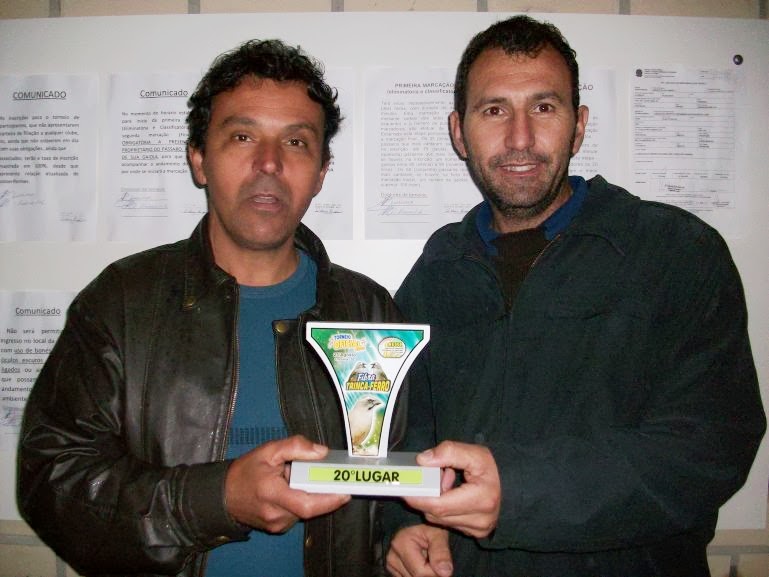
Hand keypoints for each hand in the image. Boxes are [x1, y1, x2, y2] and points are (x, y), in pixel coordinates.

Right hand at [224, 435, 349, 531]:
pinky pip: (298, 514)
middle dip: (323, 492)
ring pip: (305, 510)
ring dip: (310, 495)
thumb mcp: (268, 450)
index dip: (330, 499)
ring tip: (300, 479)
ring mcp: (277, 524)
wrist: (223, 496)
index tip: (346, 491)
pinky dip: (301, 501)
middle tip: (330, 477)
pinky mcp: (278, 528)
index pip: (307, 504)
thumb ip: (295, 446)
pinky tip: (293, 490)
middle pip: (310, 507)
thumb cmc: (246, 471)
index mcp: (272, 493)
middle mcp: (276, 514)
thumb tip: (321, 452)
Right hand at [386, 524, 452, 576]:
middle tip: (432, 558)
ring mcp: (390, 564)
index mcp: (401, 544)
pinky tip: (419, 563)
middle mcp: (392, 556)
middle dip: (429, 572)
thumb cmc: (428, 528)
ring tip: (425, 559)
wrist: (417, 526)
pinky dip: (417, 574)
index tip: (440, 560)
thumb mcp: (438, 534)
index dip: (435, 570)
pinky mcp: (393, 570)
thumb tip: (445, 572)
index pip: (421, 572)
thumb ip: (441, 551)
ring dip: (424, 573)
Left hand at [403, 441, 500, 538]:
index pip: (439, 505)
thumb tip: (422, 460)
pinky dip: (443, 508)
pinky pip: (447, 522)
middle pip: (436, 513)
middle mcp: (480, 521)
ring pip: (439, 519)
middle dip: (427, 494)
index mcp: (482, 500)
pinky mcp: (476, 533)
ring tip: (447, 481)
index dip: (418, 496)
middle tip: (434, 475)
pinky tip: (452, 494)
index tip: (404, 487)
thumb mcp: (475, 453)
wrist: (513, 486)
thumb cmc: (492, 468)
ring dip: (435, 501)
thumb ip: (449, 452)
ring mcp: (478, 530)